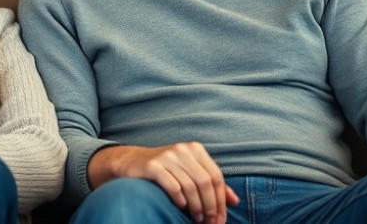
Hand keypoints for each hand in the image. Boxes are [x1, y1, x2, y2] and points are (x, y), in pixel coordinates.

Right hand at [90, 143, 238, 223]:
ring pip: (191, 187)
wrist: (132, 162)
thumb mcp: (190, 172)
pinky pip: (173, 187)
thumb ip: (212, 184)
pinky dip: (180, 201)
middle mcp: (183, 150)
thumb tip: (234, 200)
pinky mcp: (153, 166)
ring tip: (196, 220)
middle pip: (205, 182)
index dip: (221, 200)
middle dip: (210, 206)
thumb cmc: (165, 170)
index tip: (220, 219)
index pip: (216, 176)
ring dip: (196, 208)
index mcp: (195, 149)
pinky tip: (181, 207)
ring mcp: (167, 156)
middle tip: (209, 223)